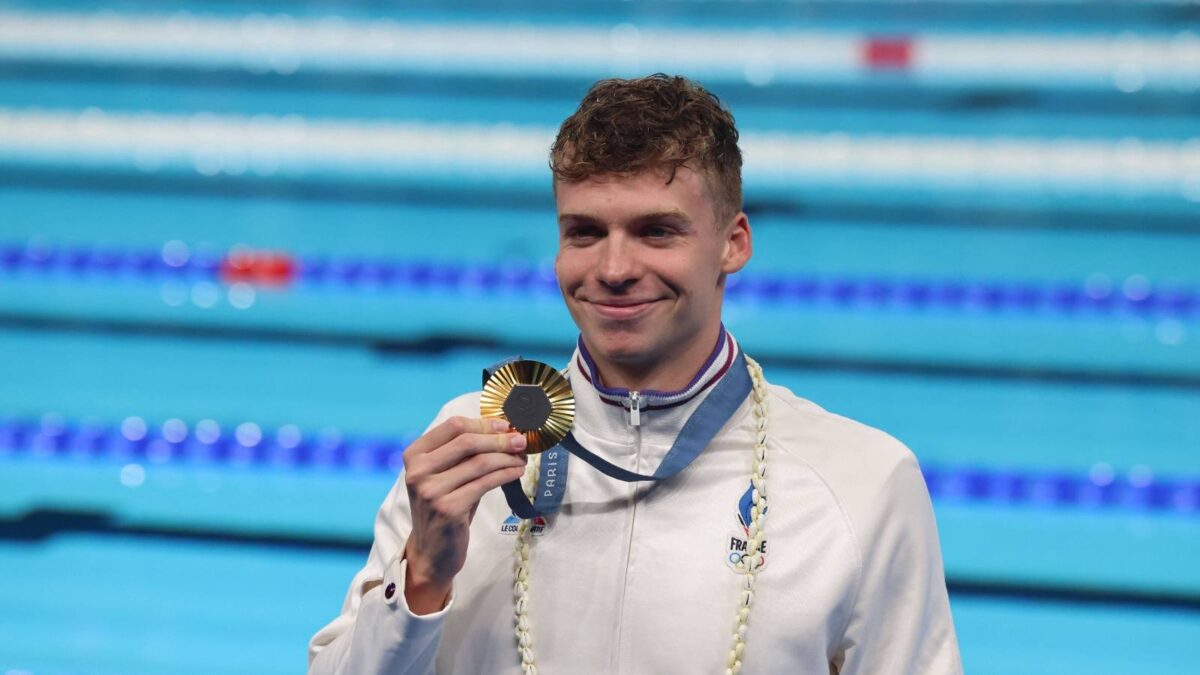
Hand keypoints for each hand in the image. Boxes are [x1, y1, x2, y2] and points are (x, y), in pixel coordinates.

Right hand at [400, 416, 527, 613]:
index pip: (453, 426)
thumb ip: (465, 453)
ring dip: (507, 457)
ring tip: (522, 457)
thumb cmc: (445, 506)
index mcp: (415, 455)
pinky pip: (485, 483)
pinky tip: (517, 472)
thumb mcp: (447, 475)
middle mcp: (418, 471)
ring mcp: (431, 490)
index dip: (484, 423)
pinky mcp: (448, 508)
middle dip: (499, 439)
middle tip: (522, 440)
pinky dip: (505, 474)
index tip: (506, 426)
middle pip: (467, 441)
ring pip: (479, 462)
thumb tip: (504, 429)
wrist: (432, 552)